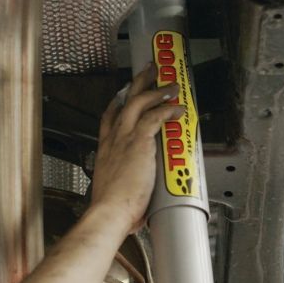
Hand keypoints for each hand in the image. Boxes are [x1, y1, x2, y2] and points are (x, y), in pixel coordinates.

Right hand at [90, 63, 183, 232]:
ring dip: (157, 91)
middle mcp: (113, 138)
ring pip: (140, 102)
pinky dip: (168, 109)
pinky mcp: (139, 141)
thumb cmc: (112, 207)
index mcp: (106, 148)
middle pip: (125, 101)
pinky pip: (155, 117)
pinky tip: (178, 107)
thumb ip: (127, 182)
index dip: (119, 102)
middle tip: (149, 71)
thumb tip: (139, 194)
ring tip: (171, 84)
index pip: (110, 117)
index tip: (125, 93)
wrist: (109, 211)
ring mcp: (125, 137)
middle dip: (138, 83)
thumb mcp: (114, 187)